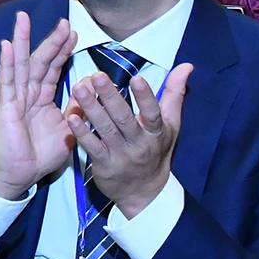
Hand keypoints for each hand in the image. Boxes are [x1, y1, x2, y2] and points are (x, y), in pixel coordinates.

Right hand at [0, 10, 77, 198]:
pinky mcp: (5, 106)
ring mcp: (15, 98)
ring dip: (23, 41)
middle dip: (50, 40)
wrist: (22, 175)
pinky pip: (6, 81)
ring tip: (23, 19)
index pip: (54, 68)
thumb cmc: (42, 155)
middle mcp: (28, 93)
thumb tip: (89, 90)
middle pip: (39, 60)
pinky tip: (8, 46)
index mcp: (42, 97)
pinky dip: (7, 63)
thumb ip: (78, 110)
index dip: (63, 50)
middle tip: (62, 20)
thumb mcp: (70, 130)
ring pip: (21, 64)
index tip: (74, 33)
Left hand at [67, 62, 191, 214]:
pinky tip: (72, 117)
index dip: (146, 97)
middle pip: (124, 118)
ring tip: (79, 89)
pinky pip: (92, 147)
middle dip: (111, 97)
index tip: (137, 78)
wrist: (144, 192)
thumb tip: (186, 66)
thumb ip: (174, 94)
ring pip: (106, 129)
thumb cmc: (156, 151)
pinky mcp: (104, 165)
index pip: (153, 113)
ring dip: (92, 109)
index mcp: (157, 131)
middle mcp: (139, 143)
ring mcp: (121, 155)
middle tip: (97, 76)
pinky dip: (82, 133)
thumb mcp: (171, 125)